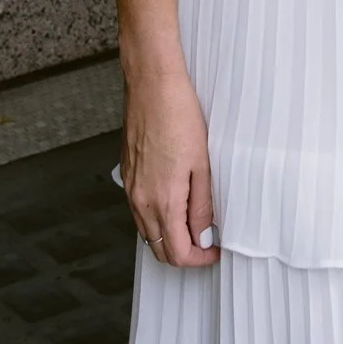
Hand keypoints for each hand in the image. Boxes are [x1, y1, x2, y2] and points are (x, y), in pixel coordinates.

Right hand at [121, 70, 218, 267]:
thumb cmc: (179, 115)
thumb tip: (204, 235)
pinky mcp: (127, 174)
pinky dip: (156, 218)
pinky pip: (139, 211)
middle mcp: (140, 201)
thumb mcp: (202, 163)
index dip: (199, 259)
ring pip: (147, 232)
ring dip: (169, 236)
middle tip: (206, 242)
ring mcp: (131, 189)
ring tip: (194, 222)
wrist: (152, 84)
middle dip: (184, 253)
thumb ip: (201, 205)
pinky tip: (174, 202)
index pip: (177, 253)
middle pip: (159, 249)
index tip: (214, 251)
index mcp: (162, 201)